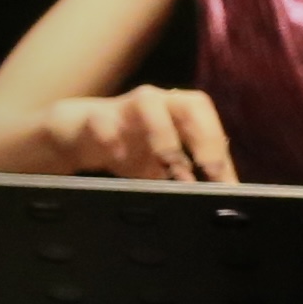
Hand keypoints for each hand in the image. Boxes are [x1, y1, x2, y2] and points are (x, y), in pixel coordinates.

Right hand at [37, 86, 236, 181]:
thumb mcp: (163, 167)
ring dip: (164, 134)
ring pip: (149, 103)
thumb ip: (190, 178)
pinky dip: (112, 137)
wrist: (76, 136)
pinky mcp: (93, 116)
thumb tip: (220, 201)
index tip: (226, 183)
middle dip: (204, 136)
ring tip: (171, 165)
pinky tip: (119, 157)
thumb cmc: (129, 148)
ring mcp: (125, 106)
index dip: (220, 151)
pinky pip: (103, 120)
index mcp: (180, 112)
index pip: (209, 124)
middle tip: (208, 171)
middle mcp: (158, 101)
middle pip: (191, 104)